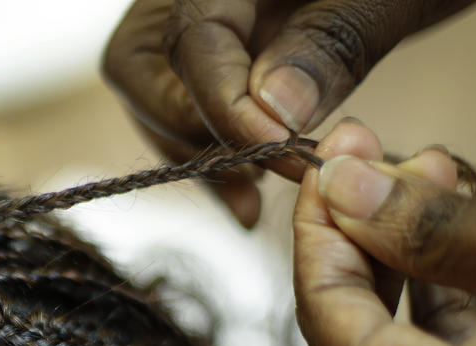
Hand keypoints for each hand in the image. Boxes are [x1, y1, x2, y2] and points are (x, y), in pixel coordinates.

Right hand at [104, 0, 475, 226]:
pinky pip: (183, 104)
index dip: (224, 104)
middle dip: (194, 134)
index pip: (192, 39)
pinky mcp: (222, 50)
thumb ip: (331, 42)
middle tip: (261, 173)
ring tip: (256, 194)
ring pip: (157, 96)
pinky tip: (249, 191)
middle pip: (144, 72)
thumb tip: (271, 110)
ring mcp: (205, 20)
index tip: (277, 147)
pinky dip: (211, 151)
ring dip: (200, 154)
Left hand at [294, 119, 475, 345]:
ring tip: (426, 185)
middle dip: (361, 240)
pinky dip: (434, 314)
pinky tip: (452, 252)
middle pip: (349, 332)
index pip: (325, 312)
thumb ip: (434, 232)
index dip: (320, 229)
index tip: (326, 160)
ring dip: (403, 270)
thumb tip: (343, 181)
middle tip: (374, 163)